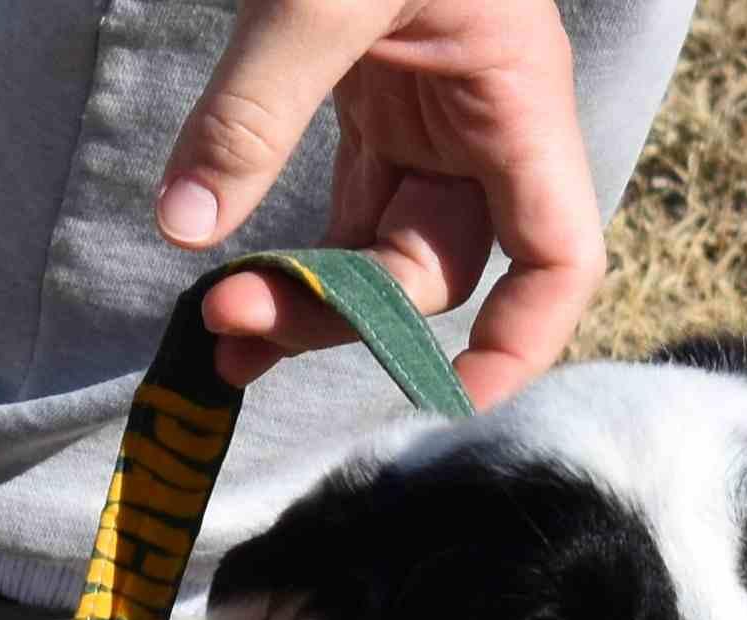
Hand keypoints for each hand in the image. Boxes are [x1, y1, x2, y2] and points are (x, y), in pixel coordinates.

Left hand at [155, 0, 604, 408]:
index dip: (524, 341)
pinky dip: (290, 248)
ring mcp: (427, 113)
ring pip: (380, 252)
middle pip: (434, 271)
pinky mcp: (370, 98)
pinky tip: (228, 276)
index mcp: (514, 96)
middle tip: (231, 321)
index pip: (558, 257)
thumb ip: (252, 106)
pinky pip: (342, 207)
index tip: (453, 396)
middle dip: (340, 313)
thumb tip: (188, 227)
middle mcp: (483, 123)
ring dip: (305, 299)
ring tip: (215, 322)